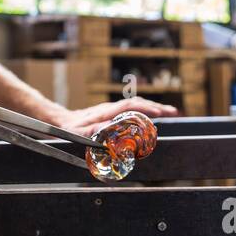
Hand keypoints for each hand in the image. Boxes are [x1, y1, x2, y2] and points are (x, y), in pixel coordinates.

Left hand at [52, 97, 178, 136]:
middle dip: (157, 107)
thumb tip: (111, 128)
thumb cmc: (70, 128)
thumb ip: (94, 130)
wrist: (60, 120)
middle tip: (175, 113)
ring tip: (170, 113)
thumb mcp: (79, 132)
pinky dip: (145, 111)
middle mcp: (110, 108)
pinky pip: (132, 109)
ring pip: (136, 105)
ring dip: (153, 108)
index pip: (130, 107)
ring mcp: (111, 109)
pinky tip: (153, 117)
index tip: (161, 114)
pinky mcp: (111, 113)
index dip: (146, 109)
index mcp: (106, 112)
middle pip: (138, 103)